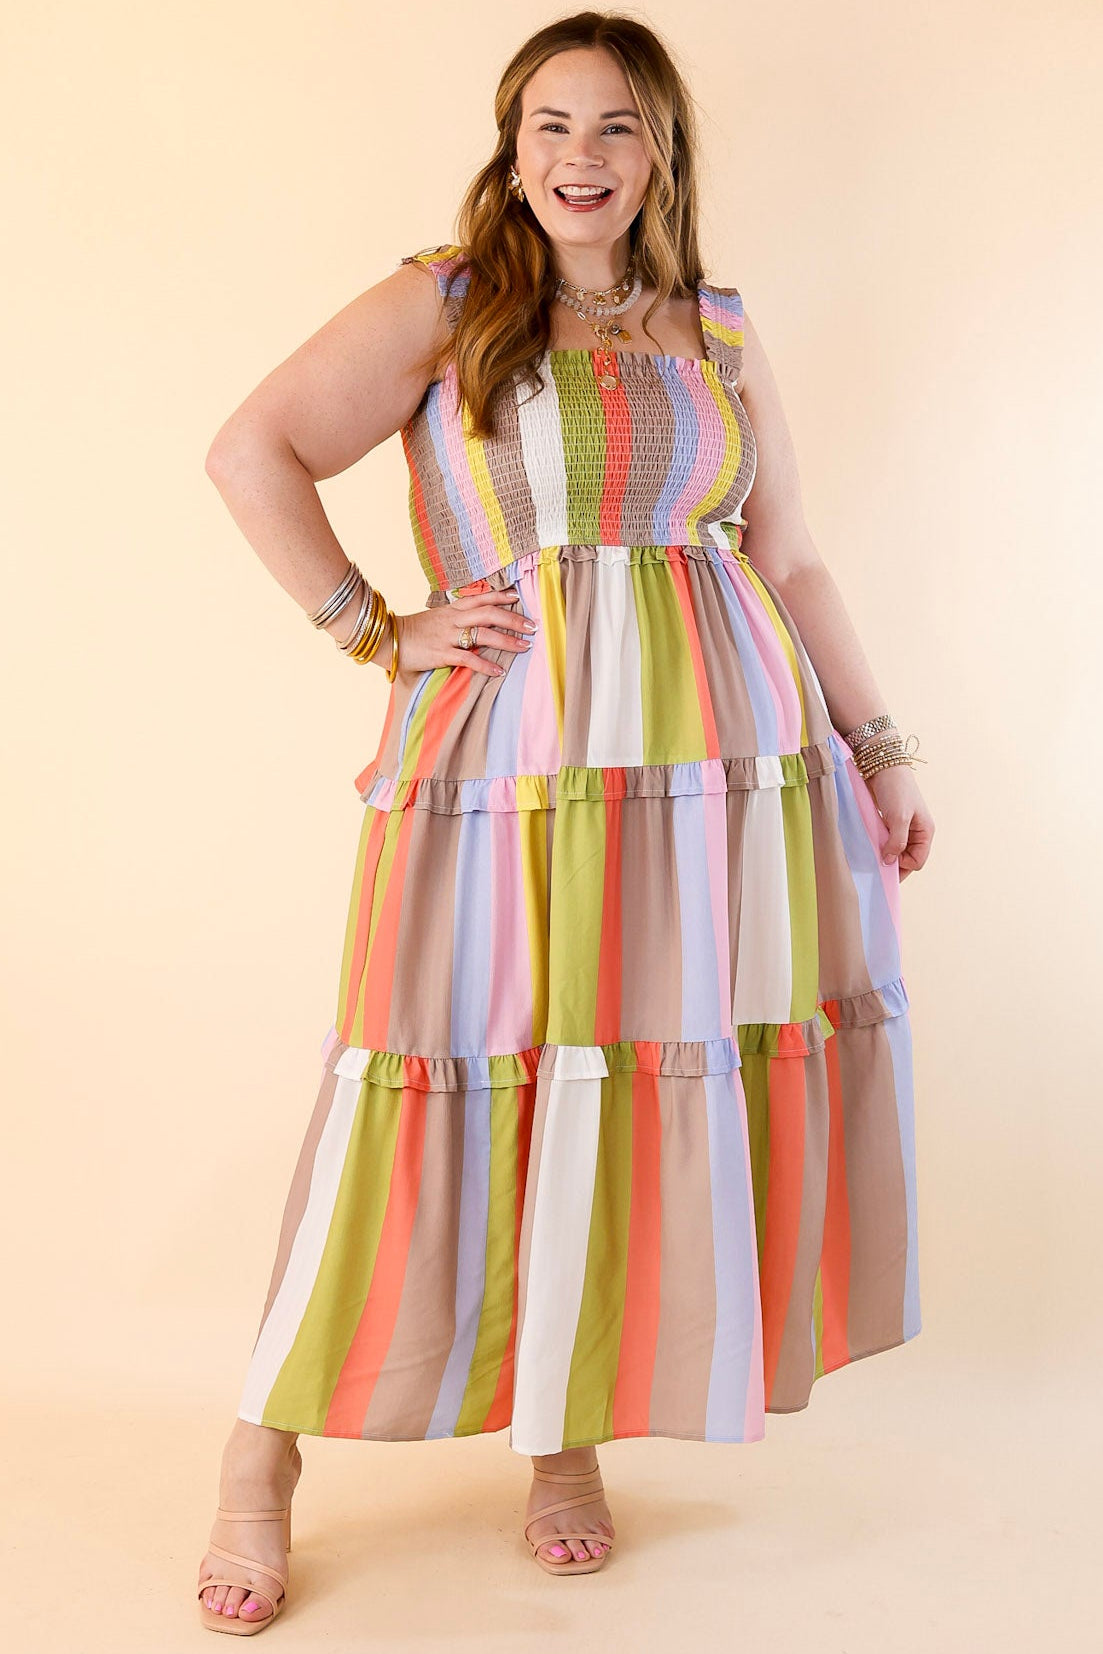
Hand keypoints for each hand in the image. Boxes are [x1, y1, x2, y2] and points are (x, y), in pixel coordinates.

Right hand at [391, 585, 536, 679]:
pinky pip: (468, 659)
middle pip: (489, 614)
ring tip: (524, 646)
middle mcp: (453, 619)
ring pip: (483, 634)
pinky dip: (485, 665)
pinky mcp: (441, 653)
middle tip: (532, 626)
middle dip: (513, 619)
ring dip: (507, 641)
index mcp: (452, 609)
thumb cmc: (414, 631)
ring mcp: (448, 636)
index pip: (481, 598)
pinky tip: (499, 671)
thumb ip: (455, 618)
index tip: (518, 597)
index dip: (501, 596)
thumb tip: (474, 621)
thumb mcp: (436, 618)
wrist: (389, 638)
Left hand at [865, 764, 934, 880]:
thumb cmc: (896, 790)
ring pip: (897, 851)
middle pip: (907, 858)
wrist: (883, 768)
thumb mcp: (899, 818)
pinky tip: (871, 845)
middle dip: (894, 863)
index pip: (917, 861)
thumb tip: (890, 862)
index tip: (885, 863)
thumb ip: (897, 842)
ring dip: (886, 854)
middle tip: (876, 865)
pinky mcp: (891, 823)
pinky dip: (880, 845)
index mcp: (925, 832)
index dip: (902, 866)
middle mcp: (917, 831)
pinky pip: (888, 841)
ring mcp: (904, 827)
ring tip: (873, 854)